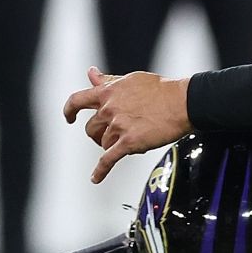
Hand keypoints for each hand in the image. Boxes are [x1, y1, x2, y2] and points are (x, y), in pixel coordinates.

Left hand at [61, 67, 191, 183]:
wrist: (182, 102)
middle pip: (91, 128)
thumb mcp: (130, 80)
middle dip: (100, 133)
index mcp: (108, 93)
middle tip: (113, 134)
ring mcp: (118, 127)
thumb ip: (108, 80)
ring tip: (127, 142)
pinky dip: (100, 171)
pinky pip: (108, 160)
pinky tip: (95, 178)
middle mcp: (109, 109)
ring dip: (112, 145)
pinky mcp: (129, 143)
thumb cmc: (160, 90)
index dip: (70, 110)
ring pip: (102, 143)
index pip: (78, 100)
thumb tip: (91, 74)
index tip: (69, 117)